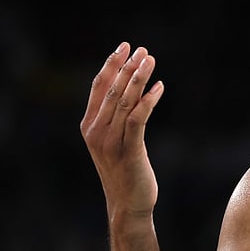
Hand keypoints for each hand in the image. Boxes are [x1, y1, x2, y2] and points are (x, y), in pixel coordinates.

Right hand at [80, 42, 164, 217]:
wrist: (127, 203)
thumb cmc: (123, 170)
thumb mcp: (113, 140)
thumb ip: (115, 117)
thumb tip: (129, 89)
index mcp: (89, 125)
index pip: (98, 87)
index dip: (111, 64)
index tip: (124, 47)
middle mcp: (96, 131)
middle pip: (112, 90)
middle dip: (127, 67)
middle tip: (143, 49)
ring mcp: (111, 142)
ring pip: (124, 101)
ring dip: (139, 78)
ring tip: (151, 60)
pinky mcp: (129, 151)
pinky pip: (137, 120)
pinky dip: (148, 101)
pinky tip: (159, 88)